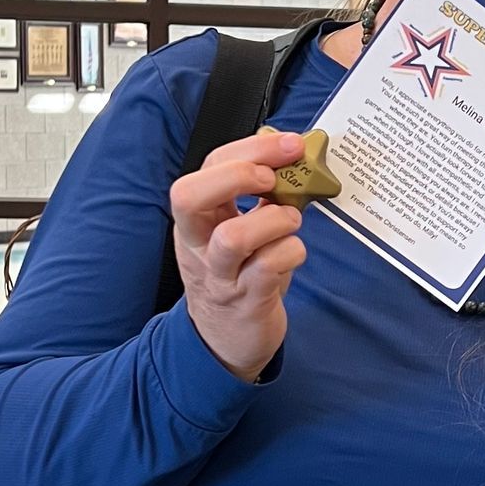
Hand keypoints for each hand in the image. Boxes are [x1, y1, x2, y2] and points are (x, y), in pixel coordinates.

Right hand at [170, 130, 307, 381]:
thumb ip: (258, 195)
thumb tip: (290, 154)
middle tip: (273, 181)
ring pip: (232, 237)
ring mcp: (219, 275)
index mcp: (197, 219)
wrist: (225, 340)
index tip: (288, 145)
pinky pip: (268, 267)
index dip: (250, 148)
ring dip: (273, 220)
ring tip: (290, 222)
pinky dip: (291, 251)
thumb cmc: (239, 276)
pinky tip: (294, 252)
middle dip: (239, 175)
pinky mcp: (246, 301)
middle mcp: (199, 245)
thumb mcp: (237, 230)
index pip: (207, 167)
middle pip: (190, 196)